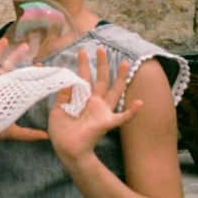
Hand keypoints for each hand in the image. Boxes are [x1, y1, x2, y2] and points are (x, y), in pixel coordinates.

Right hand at [0, 43, 47, 142]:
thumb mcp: (13, 132)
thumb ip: (29, 134)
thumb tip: (47, 137)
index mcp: (6, 94)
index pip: (21, 80)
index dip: (30, 72)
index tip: (40, 65)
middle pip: (7, 67)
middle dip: (16, 56)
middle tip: (26, 46)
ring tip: (4, 40)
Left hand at [48, 47, 142, 163]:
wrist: (67, 149)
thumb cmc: (61, 132)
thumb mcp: (58, 110)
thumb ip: (62, 96)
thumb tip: (64, 80)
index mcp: (81, 99)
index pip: (83, 78)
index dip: (83, 65)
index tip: (82, 51)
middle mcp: (94, 103)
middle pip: (101, 80)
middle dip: (101, 64)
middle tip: (101, 48)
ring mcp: (102, 112)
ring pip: (114, 92)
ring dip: (120, 78)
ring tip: (125, 62)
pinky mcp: (106, 122)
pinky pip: (122, 117)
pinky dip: (131, 111)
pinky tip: (140, 102)